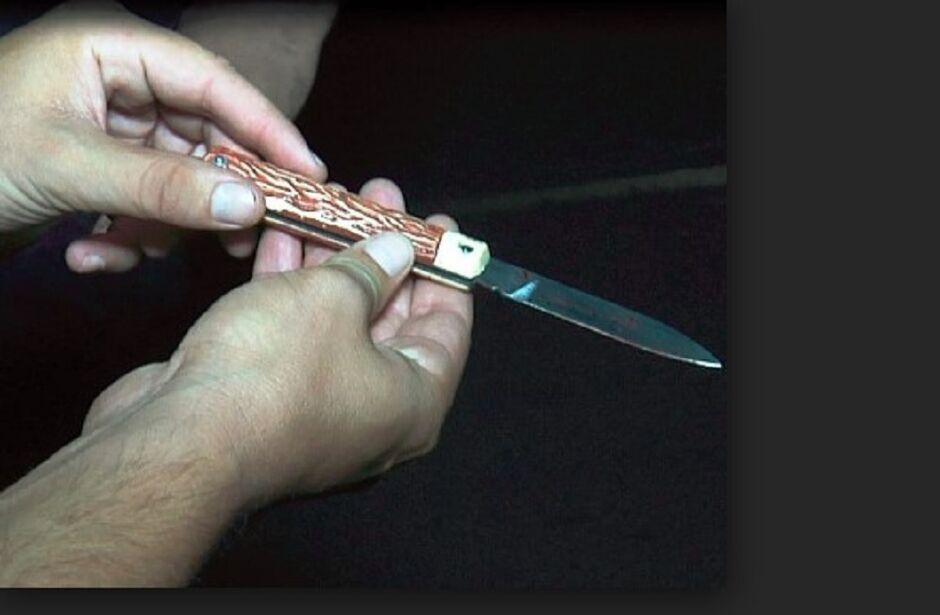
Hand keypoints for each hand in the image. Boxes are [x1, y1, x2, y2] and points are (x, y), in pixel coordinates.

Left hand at [0, 1, 324, 269]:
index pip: (212, 82)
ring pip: (177, 178)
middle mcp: (116, 80)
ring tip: (128, 253)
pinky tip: (92, 256)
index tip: (307, 175)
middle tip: (245, 237)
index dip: (266, 128)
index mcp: (110, 47)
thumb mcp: (70, 167)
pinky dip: (129, 236)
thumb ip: (166, 187)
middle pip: (202, 134)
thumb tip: (250, 204)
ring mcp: (108, 127)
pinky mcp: (100, 168)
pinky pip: (146, 202)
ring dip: (160, 226)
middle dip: (212, 193)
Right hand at [81, 179, 472, 502]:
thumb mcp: (334, 298)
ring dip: (332, 260)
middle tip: (378, 199)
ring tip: (330, 202)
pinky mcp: (272, 399)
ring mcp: (322, 407)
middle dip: (382, 250)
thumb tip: (397, 250)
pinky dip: (291, 286)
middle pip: (392, 316)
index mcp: (415, 400)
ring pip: (338, 320)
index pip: (449, 325)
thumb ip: (371, 267)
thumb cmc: (275, 371)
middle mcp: (377, 411)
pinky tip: (282, 234)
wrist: (179, 441)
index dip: (444, 267)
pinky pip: (295, 333)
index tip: (439, 225)